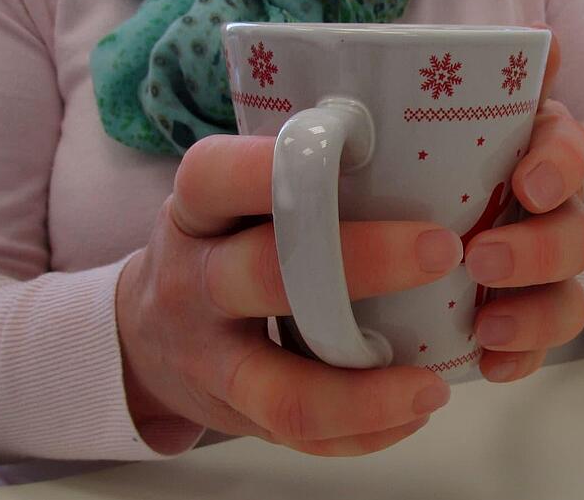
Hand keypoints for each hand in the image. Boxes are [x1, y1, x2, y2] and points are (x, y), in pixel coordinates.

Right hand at [117, 135, 461, 455]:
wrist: (142, 339)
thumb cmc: (216, 249)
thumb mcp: (223, 203)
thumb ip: (287, 182)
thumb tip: (411, 149)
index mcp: (196, 213)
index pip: (220, 177)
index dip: (278, 165)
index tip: (356, 147)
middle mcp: (194, 283)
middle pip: (268, 274)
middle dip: (361, 263)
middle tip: (442, 250)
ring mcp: (210, 359)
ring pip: (285, 390)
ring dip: (367, 395)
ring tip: (433, 387)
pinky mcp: (233, 414)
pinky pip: (301, 437)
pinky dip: (363, 433)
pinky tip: (412, 412)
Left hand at [465, 33, 583, 381]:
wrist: (421, 212)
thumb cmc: (435, 151)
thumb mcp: (451, 112)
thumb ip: (486, 81)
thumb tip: (545, 43)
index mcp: (535, 151)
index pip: (570, 148)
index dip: (560, 166)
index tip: (529, 184)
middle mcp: (550, 210)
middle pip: (576, 233)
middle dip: (539, 250)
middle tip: (482, 260)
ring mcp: (539, 270)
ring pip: (568, 296)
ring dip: (536, 313)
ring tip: (488, 327)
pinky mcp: (518, 318)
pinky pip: (536, 348)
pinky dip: (520, 360)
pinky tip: (490, 368)